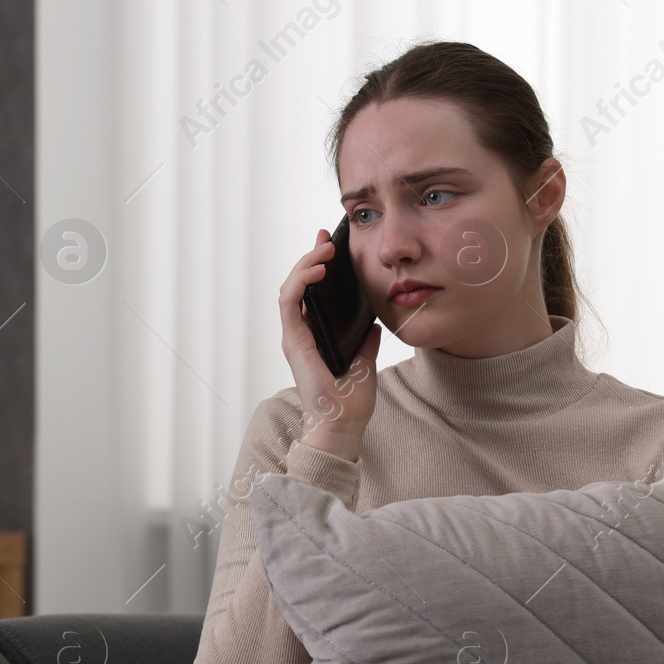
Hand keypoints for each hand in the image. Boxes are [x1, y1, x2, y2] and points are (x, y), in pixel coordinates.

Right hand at [278, 227, 382, 461]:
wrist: (343, 426)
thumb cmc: (350, 402)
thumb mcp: (365, 362)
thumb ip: (365, 342)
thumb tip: (374, 324)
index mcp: (313, 336)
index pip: (310, 293)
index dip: (317, 266)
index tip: (330, 245)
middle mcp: (299, 333)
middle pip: (298, 285)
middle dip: (310, 256)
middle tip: (326, 237)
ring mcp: (295, 336)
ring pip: (290, 288)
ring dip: (306, 264)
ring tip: (325, 249)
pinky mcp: (294, 341)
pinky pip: (290, 302)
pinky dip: (301, 281)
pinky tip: (318, 269)